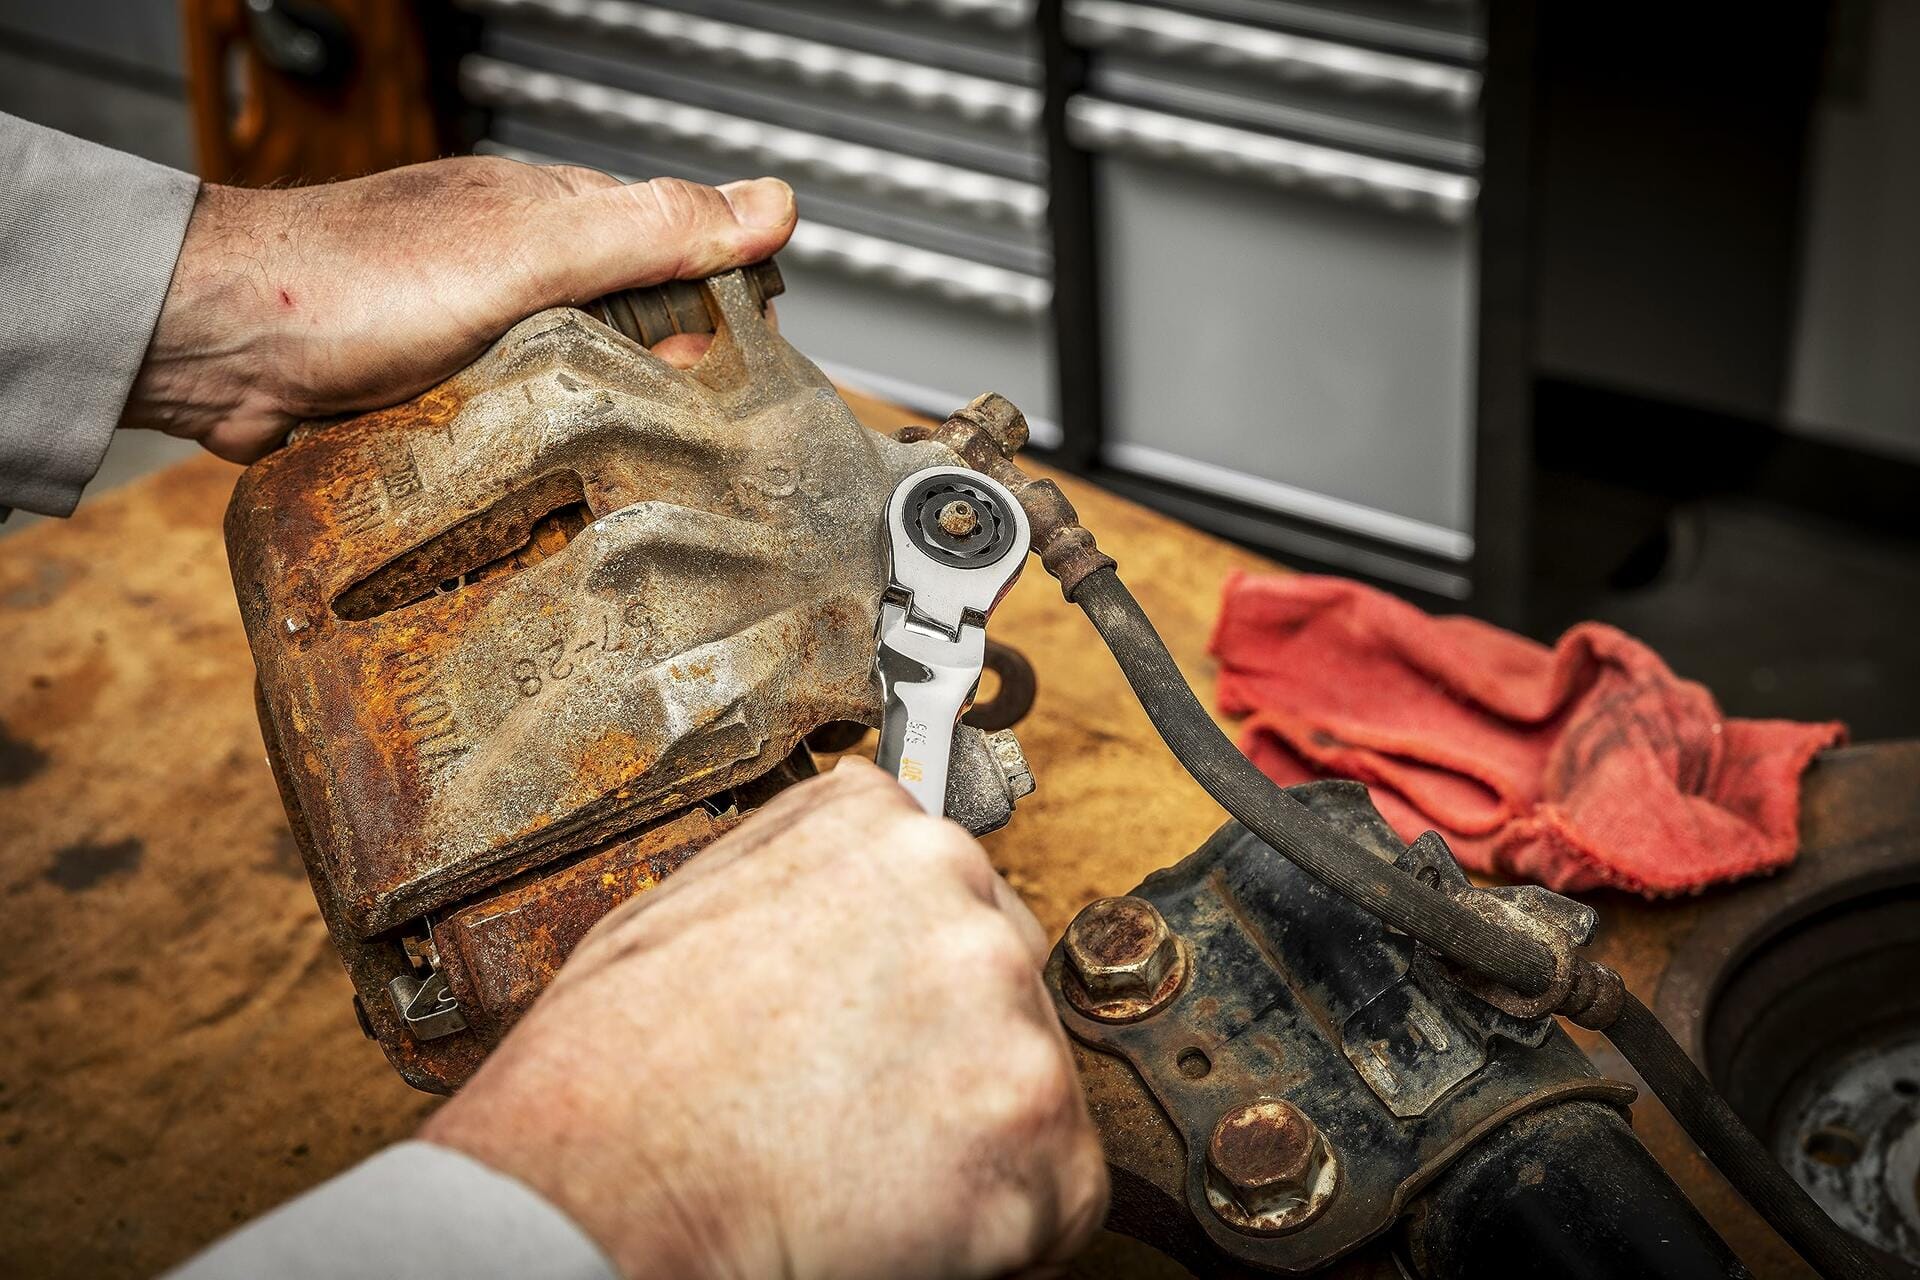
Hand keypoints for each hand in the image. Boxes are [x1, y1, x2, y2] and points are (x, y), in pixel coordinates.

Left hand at [125, 157, 796, 461]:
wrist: (219, 342)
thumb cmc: (360, 282)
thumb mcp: (532, 250)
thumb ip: (649, 230)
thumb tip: (774, 205)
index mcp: (556, 219)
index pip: (679, 254)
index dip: (721, 315)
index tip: (743, 382)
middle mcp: (520, 272)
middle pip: (633, 332)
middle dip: (664, 388)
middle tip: (689, 451)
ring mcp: (475, 334)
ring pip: (575, 391)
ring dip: (598, 432)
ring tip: (627, 481)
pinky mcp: (436, 395)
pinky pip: (514, 432)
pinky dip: (534, 459)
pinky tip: (547, 488)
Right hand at [420, 758, 1107, 1279]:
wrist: (595, 1191)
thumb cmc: (614, 1071)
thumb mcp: (690, 900)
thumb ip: (806, 859)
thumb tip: (862, 841)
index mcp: (880, 830)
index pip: (956, 898)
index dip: (914, 988)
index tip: (880, 1034)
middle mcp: (960, 897)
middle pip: (1005, 985)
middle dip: (954, 1053)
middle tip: (864, 1114)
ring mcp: (1004, 1008)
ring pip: (1036, 1086)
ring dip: (977, 1138)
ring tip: (867, 1167)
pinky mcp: (1034, 1122)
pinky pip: (1060, 1192)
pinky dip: (1004, 1227)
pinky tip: (903, 1217)